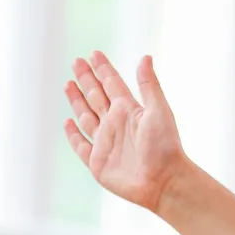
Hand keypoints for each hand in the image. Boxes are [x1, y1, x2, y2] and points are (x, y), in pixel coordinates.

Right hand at [63, 51, 189, 213]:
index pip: (112, 83)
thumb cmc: (166, 146)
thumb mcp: (159, 110)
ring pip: (85, 116)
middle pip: (96, 96)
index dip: (102, 68)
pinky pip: (81, 145)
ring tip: (68, 84)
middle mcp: (115, 123)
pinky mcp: (97, 162)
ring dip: (76, 100)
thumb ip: (148, 84)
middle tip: (76, 61)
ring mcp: (105, 142)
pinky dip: (73, 134)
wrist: (164, 181)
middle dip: (86, 79)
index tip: (94, 53)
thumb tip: (145, 56)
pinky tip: (68, 122)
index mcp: (129, 109)